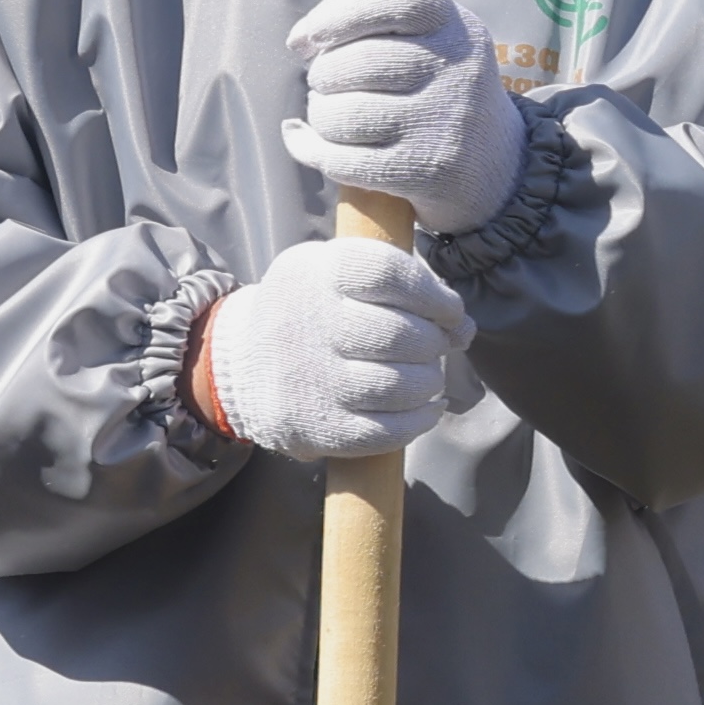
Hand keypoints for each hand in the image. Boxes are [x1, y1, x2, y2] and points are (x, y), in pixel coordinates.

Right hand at [196, 238, 476, 466]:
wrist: (240, 363)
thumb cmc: (312, 310)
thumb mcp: (340, 274)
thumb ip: (404, 287)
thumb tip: (463, 328)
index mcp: (317, 273)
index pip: (388, 273)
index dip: (434, 295)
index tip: (450, 312)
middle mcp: (308, 323)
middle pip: (398, 335)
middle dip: (433, 343)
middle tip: (433, 347)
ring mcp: (310, 379)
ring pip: (398, 386)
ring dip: (428, 383)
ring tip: (425, 377)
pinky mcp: (315, 426)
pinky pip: (385, 432)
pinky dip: (418, 420)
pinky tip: (422, 408)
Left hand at [289, 0, 527, 237]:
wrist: (495, 163)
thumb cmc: (437, 88)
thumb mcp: (429, 41)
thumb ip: (367, 19)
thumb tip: (301, 40)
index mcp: (457, 28)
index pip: (400, 0)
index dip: (345, 13)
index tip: (314, 36)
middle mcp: (456, 72)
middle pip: (357, 63)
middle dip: (324, 75)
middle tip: (330, 84)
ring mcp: (441, 124)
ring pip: (342, 115)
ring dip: (322, 116)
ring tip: (335, 116)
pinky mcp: (424, 170)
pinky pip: (342, 160)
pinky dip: (315, 151)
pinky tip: (313, 144)